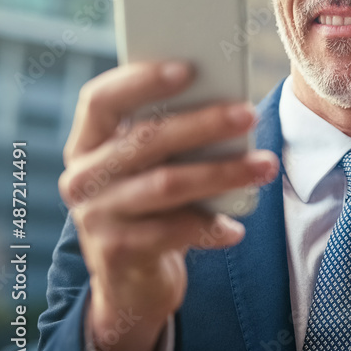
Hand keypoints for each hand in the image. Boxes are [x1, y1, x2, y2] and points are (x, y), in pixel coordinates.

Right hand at [58, 61, 279, 350]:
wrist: (133, 282)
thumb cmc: (155, 205)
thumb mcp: (155, 166)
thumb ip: (173, 135)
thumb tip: (231, 99)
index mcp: (89, 142)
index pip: (101, 99)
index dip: (141, 80)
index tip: (188, 67)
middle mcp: (84, 177)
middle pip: (145, 139)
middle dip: (204, 123)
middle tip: (251, 112)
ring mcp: (95, 217)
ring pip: (166, 185)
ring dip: (222, 173)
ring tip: (266, 166)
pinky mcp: (117, 253)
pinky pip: (172, 233)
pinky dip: (210, 227)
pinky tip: (236, 228)